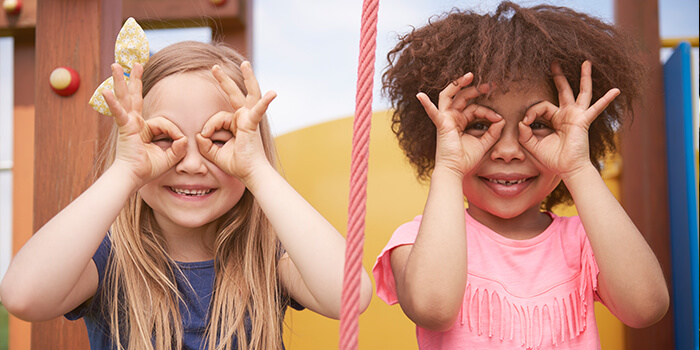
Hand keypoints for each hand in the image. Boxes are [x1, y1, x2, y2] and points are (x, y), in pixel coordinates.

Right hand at [102, 63, 186, 186]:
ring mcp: (127, 123)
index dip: (174, 131)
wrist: (133, 177)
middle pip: (134, 97)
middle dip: (135, 80)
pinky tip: (105, 91)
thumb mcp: (169, 157)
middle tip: (135, 63)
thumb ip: (179, 148)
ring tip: (116, 65)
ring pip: (125, 98)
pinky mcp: (124, 127)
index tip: (179, 142)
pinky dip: (113, 103)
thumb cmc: (147, 169)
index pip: (163, 121)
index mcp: (143, 128)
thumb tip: (185, 139)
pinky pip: (119, 113)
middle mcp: (134, 122)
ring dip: (120, 80)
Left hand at [196, 62, 276, 183]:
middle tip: (214, 67)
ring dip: (248, 77)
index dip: (208, 128)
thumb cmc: (237, 164)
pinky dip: (264, 102)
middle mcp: (244, 118)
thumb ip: (205, 143)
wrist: (250, 173)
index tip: (205, 138)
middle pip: (235, 94)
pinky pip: (258, 109)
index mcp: (236, 123)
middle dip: (225, 80)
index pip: (217, 117)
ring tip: (245, 63)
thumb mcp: (214, 153)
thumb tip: (199, 134)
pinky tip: (273, 93)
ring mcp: (250, 118)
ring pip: (247, 94)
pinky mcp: (253, 123)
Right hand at [417, 73, 503, 177]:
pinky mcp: (441, 124)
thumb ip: (493, 131)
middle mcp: (452, 118)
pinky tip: (419, 95)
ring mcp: (445, 119)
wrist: (455, 170)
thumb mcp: (484, 143)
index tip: (499, 118)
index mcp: (461, 121)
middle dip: (476, 89)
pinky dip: (426, 104)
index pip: (475, 108)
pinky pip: (433, 112)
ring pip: (450, 96)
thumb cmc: (466, 159)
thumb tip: (502, 120)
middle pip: (463, 97)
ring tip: (470, 76)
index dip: (488, 111)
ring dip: (459, 84)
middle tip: (490, 85)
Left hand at [518, 61, 618, 178]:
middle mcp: (567, 114)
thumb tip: (522, 121)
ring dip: (584, 77)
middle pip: (563, 91)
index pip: (541, 106)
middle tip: (553, 62)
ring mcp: (577, 116)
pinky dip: (606, 100)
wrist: (567, 169)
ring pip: (581, 92)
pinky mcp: (584, 121)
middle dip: (558, 76)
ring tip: (585, 62)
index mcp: (555, 119)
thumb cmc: (553, 158)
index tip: (526, 122)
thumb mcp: (532, 145)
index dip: (532, 112)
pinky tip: (616, 90)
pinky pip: (596, 108)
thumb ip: (525, 133)